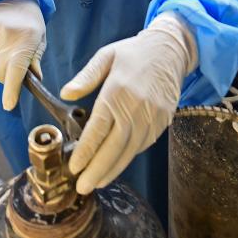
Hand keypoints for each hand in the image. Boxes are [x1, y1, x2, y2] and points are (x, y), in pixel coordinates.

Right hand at [0, 0, 46, 110]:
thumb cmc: (29, 20)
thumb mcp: (39, 39)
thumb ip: (34, 61)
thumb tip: (34, 80)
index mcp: (26, 40)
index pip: (16, 72)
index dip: (12, 91)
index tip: (9, 105)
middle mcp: (6, 37)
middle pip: (0, 73)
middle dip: (7, 73)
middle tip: (13, 56)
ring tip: (4, 41)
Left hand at [61, 13, 197, 194]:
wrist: (171, 50)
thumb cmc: (135, 53)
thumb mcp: (107, 55)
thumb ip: (86, 76)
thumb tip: (66, 94)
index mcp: (118, 91)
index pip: (98, 129)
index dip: (86, 151)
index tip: (74, 167)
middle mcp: (137, 106)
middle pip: (115, 146)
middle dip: (97, 170)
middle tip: (83, 187)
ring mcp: (153, 115)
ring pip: (131, 150)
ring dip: (114, 168)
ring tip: (97, 182)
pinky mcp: (163, 120)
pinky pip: (144, 143)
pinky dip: (130, 156)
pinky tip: (117, 163)